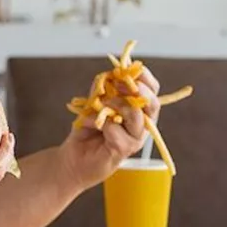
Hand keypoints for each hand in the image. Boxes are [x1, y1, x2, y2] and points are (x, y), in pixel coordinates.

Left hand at [59, 65, 161, 191]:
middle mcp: (142, 126)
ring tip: (99, 106)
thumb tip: (111, 73)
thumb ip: (104, 89)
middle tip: (119, 84)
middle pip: (153, 104)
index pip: (152, 91)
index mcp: (139, 111)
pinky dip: (99, 122)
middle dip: (138, 90)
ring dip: (115, 105)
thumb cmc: (87, 131)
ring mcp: (135, 139)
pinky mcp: (124, 150)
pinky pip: (115, 128)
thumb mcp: (95, 103)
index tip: (130, 68)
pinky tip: (91, 125)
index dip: (145, 78)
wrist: (73, 158)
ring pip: (136, 115)